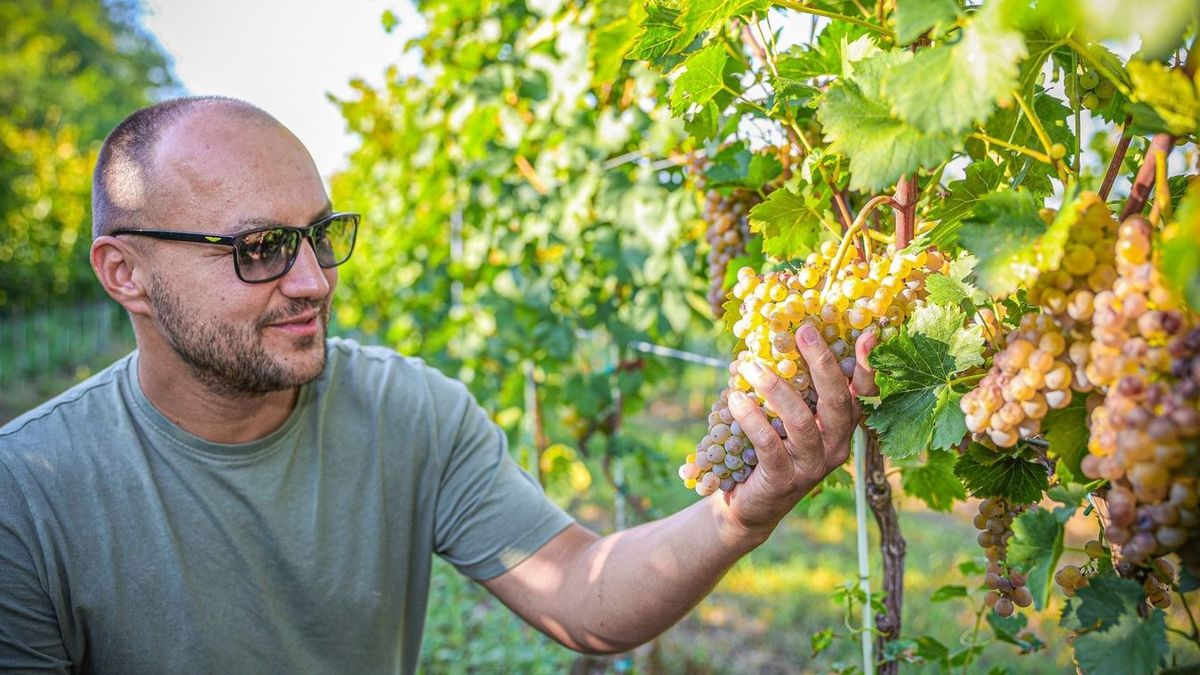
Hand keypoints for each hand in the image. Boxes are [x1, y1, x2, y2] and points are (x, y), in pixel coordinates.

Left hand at [723, 324, 879, 534]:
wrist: (750, 505)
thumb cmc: (767, 450)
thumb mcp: (784, 419)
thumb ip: (791, 389)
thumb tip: (770, 342)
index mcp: (839, 427)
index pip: (860, 394)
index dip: (866, 366)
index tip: (866, 335)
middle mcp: (834, 446)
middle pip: (837, 400)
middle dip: (822, 363)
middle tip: (803, 332)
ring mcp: (812, 465)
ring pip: (802, 421)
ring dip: (775, 388)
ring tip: (751, 366)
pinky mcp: (784, 479)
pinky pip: (769, 444)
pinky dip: (751, 418)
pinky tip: (735, 398)